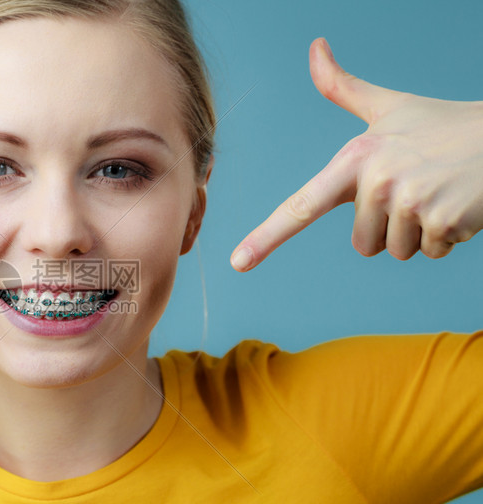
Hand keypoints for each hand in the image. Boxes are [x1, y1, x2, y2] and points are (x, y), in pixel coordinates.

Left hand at [231, 38, 482, 271]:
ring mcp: (409, 202)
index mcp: (354, 159)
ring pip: (395, 251)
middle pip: (362, 243)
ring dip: (419, 233)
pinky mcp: (442, 222)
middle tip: (416, 189)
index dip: (267, 236)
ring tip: (438, 193)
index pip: (301, 205)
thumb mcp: (389, 105)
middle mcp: (375, 181)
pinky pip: (429, 252)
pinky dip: (446, 237)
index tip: (239, 262)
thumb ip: (343, 87)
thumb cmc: (441, 125)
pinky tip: (458, 204)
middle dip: (389, 227)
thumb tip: (315, 47)